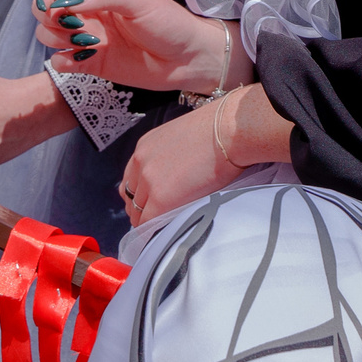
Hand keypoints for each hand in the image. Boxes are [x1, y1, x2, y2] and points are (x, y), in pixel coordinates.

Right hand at [32, 0, 237, 93]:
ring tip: (86, 42)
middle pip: (45, 11)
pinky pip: (61, 62)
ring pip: (48, 36)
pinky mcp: (91, 64)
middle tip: (74, 27)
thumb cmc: (169, 22)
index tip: (50, 8)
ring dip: (56, 39)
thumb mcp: (138, 0)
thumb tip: (65, 3)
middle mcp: (88, 13)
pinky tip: (83, 60)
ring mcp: (87, 39)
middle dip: (49, 19)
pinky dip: (63, 61)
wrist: (188, 58)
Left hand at [117, 87, 292, 225]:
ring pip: (137, 211)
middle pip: (130, 196)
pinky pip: (148, 222)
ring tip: (163, 227)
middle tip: (156, 217)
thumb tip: (178, 172)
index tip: (149, 202)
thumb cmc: (220, 129)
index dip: (140, 193)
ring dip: (148, 219)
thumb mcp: (183, 136)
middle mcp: (141, 162)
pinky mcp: (161, 199)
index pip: (131, 177)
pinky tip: (165, 232)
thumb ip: (171, 154)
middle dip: (141, 208)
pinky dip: (153, 230)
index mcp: (145, 146)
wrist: (231, 131)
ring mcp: (149, 181)